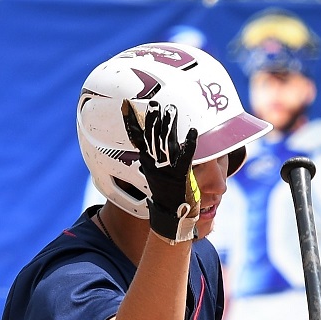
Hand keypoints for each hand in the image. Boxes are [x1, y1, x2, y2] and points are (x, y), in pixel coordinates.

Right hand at [121, 99, 199, 243]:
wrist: (171, 216)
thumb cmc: (166, 194)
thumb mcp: (155, 175)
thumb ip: (153, 159)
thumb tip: (149, 146)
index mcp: (147, 162)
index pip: (136, 138)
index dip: (130, 122)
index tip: (125, 105)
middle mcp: (155, 164)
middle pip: (152, 137)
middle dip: (152, 119)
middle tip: (154, 103)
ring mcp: (167, 169)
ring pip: (167, 143)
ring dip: (169, 125)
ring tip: (172, 110)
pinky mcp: (181, 174)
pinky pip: (186, 155)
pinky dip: (190, 143)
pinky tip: (194, 131)